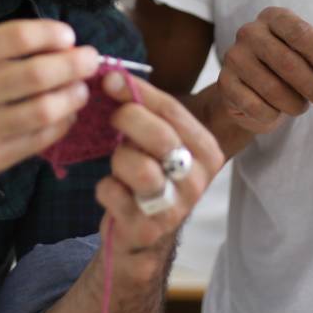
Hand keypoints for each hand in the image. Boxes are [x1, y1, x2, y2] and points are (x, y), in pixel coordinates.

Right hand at [0, 19, 98, 190]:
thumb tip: (57, 42)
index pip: (17, 37)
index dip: (51, 33)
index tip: (69, 35)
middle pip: (38, 73)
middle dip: (75, 63)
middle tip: (91, 59)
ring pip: (44, 109)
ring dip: (72, 95)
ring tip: (80, 89)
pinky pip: (39, 140)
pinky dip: (61, 124)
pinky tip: (65, 114)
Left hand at [94, 72, 223, 282]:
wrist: (143, 236)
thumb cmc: (150, 174)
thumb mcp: (158, 140)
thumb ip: (144, 108)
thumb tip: (113, 76)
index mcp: (206, 151)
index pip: (173, 111)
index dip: (138, 91)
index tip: (110, 80)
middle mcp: (198, 180)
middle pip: (160, 136)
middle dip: (128, 120)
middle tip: (113, 119)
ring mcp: (174, 207)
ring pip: (139, 168)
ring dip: (119, 160)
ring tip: (120, 165)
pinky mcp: (147, 229)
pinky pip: (114, 193)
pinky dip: (105, 188)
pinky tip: (114, 192)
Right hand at [216, 7, 312, 133]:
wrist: (248, 93)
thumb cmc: (287, 72)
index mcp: (275, 18)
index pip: (302, 34)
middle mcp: (250, 32)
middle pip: (288, 62)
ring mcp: (234, 56)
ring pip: (273, 88)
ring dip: (295, 104)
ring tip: (300, 106)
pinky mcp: (224, 83)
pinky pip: (256, 106)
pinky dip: (272, 115)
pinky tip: (274, 111)